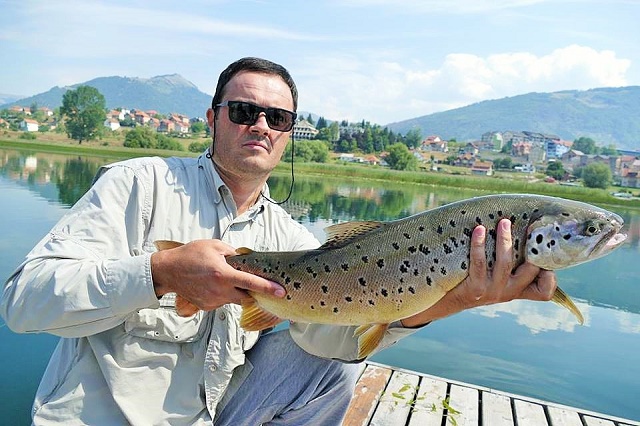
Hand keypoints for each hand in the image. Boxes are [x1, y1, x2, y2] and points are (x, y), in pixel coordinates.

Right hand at [151, 239, 284, 311]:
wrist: (168, 271)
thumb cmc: (191, 254)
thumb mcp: (214, 246)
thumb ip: (233, 254)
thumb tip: (246, 260)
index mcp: (223, 274)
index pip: (251, 283)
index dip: (268, 288)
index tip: (281, 291)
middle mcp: (220, 291)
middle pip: (247, 297)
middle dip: (253, 292)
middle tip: (252, 283)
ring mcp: (212, 300)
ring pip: (234, 299)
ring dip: (235, 291)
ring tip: (223, 278)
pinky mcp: (206, 306)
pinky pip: (222, 301)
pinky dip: (223, 294)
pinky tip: (213, 284)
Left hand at [401, 218, 557, 326]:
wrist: (448, 299)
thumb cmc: (476, 279)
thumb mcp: (497, 277)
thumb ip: (511, 263)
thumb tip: (515, 224)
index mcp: (518, 291)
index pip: (544, 292)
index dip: (551, 278)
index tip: (548, 256)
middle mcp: (509, 293)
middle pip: (530, 271)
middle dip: (532, 246)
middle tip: (530, 225)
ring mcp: (493, 291)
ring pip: (505, 263)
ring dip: (505, 240)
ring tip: (504, 222)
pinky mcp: (475, 288)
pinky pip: (479, 262)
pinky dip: (479, 244)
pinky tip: (479, 230)